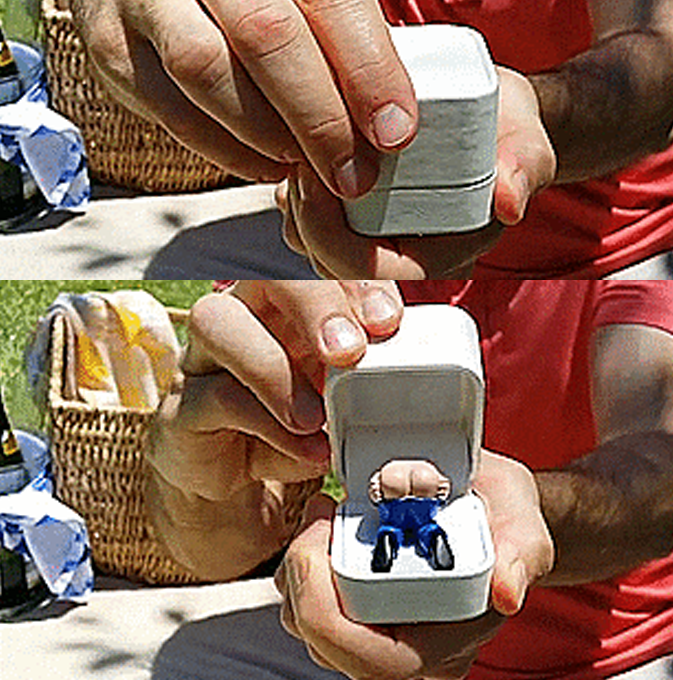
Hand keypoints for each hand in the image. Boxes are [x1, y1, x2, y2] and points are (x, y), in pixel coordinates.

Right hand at [56, 0, 417, 192]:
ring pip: (213, 75)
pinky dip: (228, 151)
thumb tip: (383, 110)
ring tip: (309, 168)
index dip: (369, 70)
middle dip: (322, 120)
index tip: (395, 130)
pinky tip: (264, 164)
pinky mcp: (110, 43)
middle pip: (269, 38)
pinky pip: (174, 112)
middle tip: (354, 172)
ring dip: (272, 137)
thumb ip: (334, 18)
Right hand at [143, 281, 402, 576]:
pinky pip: (213, 396)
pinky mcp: (183, 405)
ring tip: (316, 416)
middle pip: (266, 276)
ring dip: (273, 367)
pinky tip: (304, 445)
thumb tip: (418, 381)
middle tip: (351, 350)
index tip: (389, 318)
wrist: (239, 476)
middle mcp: (246, 314)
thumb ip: (371, 380)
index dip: (353, 282)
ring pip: (217, 320)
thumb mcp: (343, 397)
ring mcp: (206, 356)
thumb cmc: (297, 422)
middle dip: (314, 305)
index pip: (318, 268)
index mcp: (291, 304)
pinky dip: (264, 422)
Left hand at [275, 68, 554, 277]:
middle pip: (331, 263)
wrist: (494, 117)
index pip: (373, 269)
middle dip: (306, 219)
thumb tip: (509, 199)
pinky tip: (295, 153)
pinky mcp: (358, 209)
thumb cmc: (509, 132)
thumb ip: (525, 167)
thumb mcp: (526, 143)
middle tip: (298, 164)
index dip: (334, 237)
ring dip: (297, 205)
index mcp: (439, 253)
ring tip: (294, 154)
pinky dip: (298, 191)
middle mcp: (402, 252)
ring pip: (313, 243)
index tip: (318, 179)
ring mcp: (377, 233)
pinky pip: (310, 217)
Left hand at [275, 450, 554, 678]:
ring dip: (299, 565)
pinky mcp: (357, 604)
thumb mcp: (526, 531)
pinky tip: (326, 522)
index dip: (326, 605)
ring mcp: (376, 629)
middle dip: (303, 573)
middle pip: (322, 640)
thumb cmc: (509, 526)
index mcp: (442, 646)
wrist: (497, 513)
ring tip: (323, 512)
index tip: (328, 535)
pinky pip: (310, 597)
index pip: (368, 657)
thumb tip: (508, 591)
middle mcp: (403, 648)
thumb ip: (520, 558)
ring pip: (306, 621)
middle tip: (321, 513)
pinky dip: (305, 559)